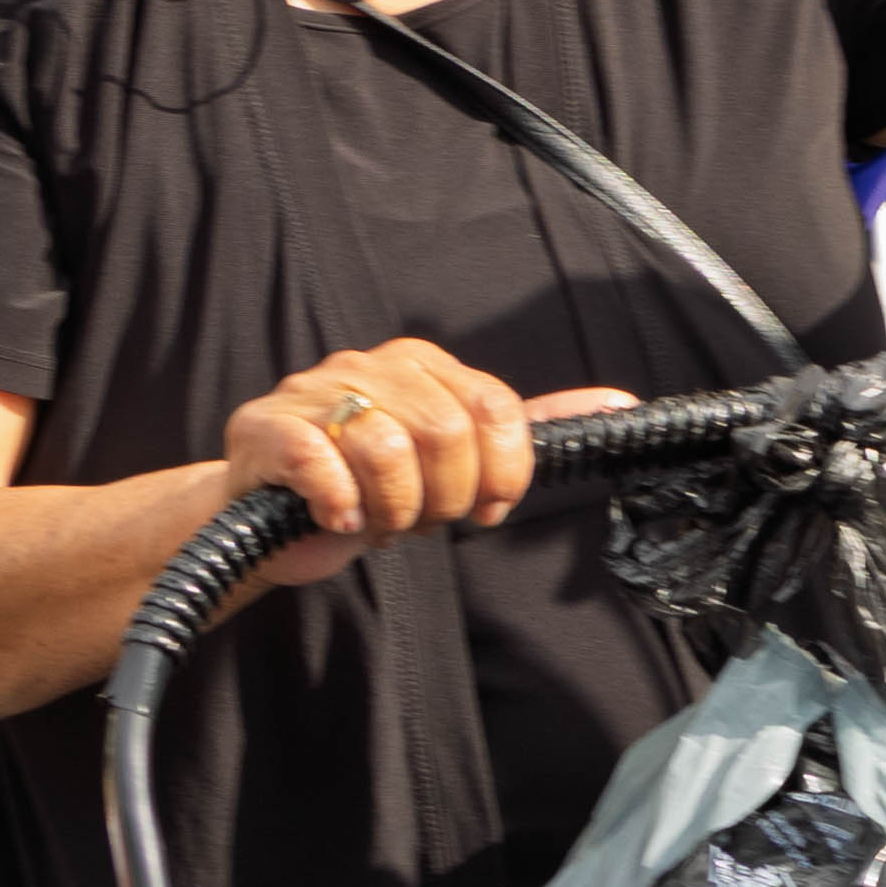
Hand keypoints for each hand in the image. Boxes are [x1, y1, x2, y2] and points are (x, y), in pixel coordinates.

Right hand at [215, 341, 630, 590]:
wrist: (275, 518)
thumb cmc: (372, 487)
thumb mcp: (458, 459)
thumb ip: (527, 427)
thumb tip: (619, 402)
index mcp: (424, 364)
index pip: (495, 408)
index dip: (501, 474)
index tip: (486, 510)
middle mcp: (371, 364)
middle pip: (447, 433)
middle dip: (444, 499)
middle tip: (421, 520)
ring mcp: (313, 389)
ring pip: (388, 448)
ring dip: (394, 510)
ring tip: (380, 523)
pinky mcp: (266, 426)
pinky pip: (321, 462)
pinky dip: (342, 506)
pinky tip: (340, 520)